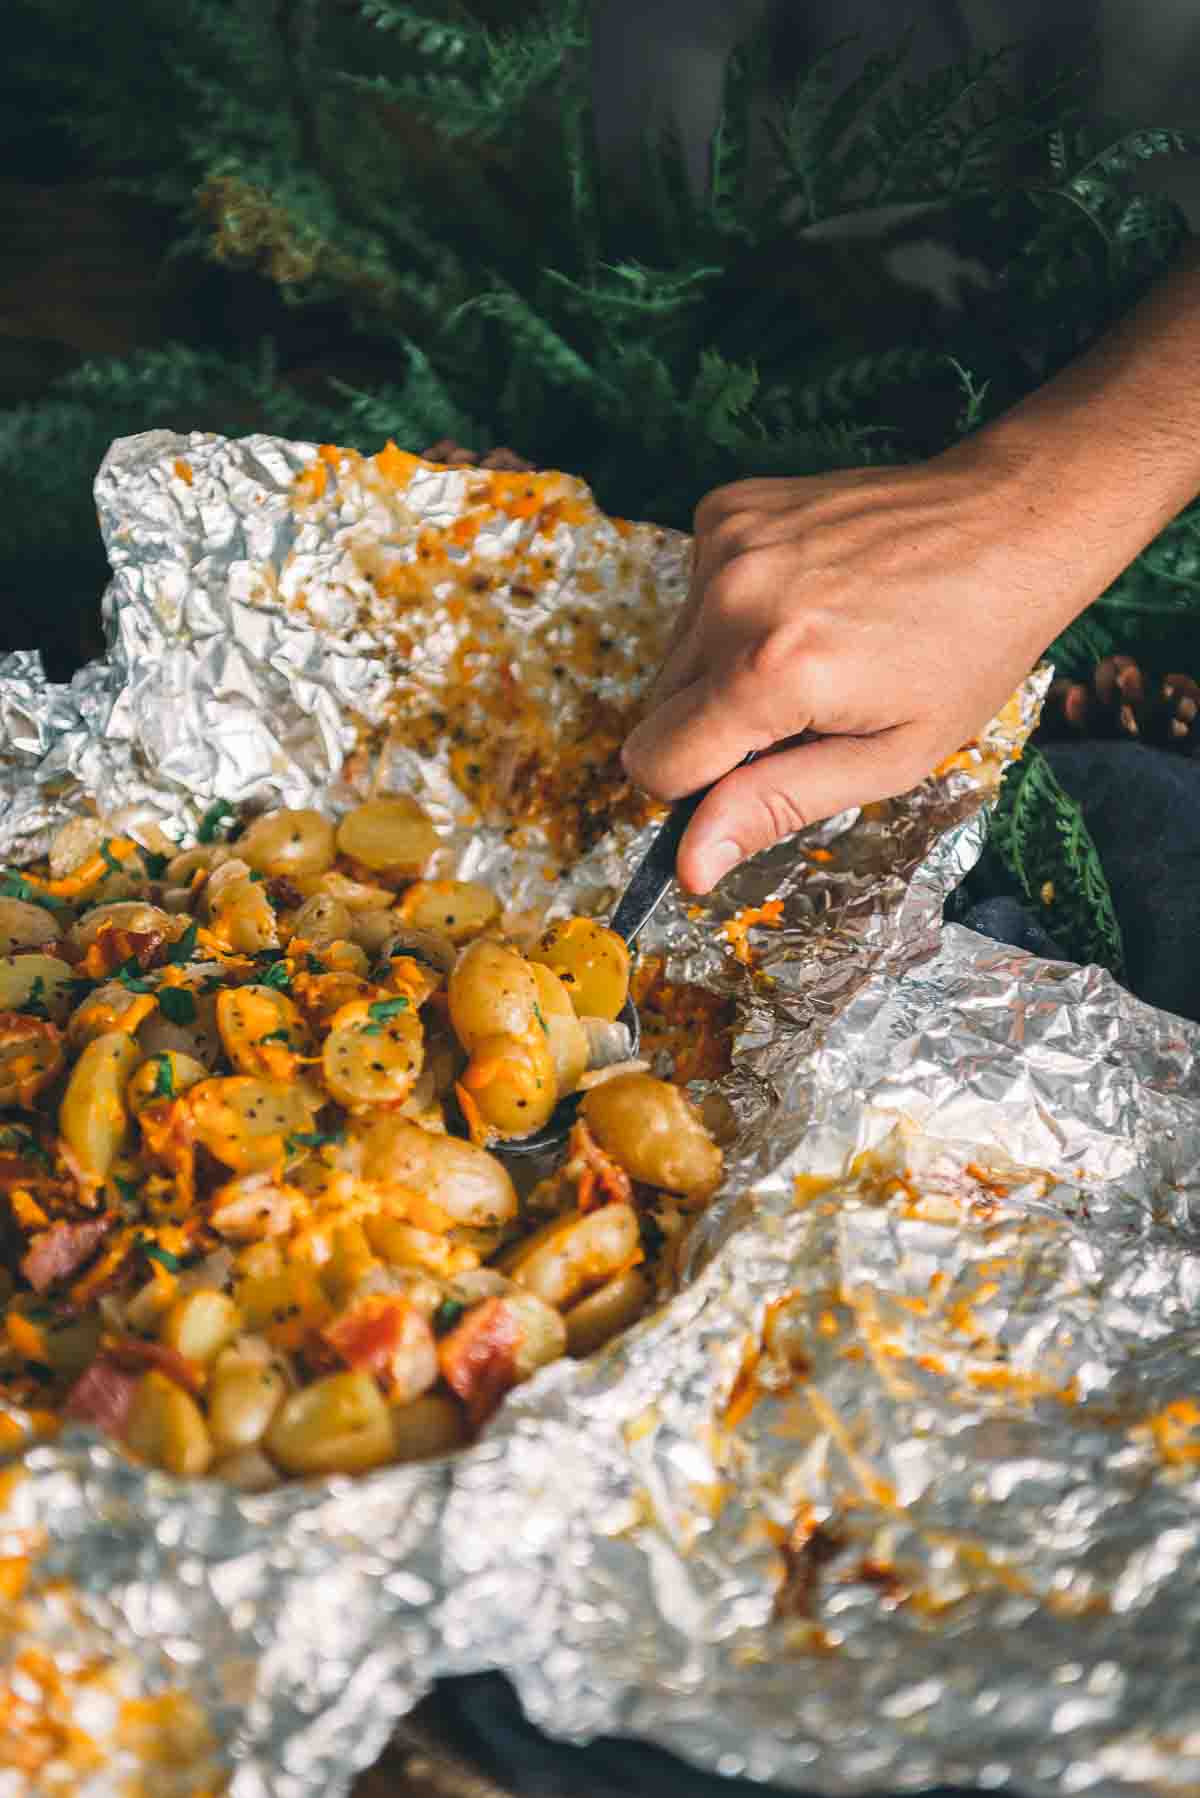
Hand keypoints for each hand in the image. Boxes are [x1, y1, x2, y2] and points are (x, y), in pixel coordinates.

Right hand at [621, 442, 1110, 893]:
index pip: (655, 763)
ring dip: (723, 669)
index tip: (753, 775)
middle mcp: (734, 598)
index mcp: (771, 672)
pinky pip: (694, 596)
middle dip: (714, 728)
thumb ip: (776, 806)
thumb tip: (690, 864)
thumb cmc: (967, 651)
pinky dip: (732, 613)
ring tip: (812, 648)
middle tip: (803, 710)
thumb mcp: (889, 758)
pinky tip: (802, 602)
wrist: (1008, 523)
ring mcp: (726, 542)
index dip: (697, 788)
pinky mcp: (727, 508)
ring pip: (672, 653)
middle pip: (657, 710)